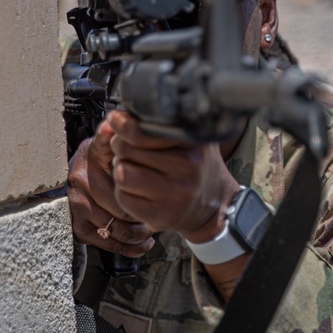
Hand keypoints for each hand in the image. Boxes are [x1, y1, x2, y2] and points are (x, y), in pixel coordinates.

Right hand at [67, 117, 155, 257]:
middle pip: (122, 202)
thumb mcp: (113, 144)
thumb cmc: (105, 161)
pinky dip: (131, 246)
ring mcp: (77, 205)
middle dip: (144, 209)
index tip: (155, 183)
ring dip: (139, 230)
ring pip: (117, 226)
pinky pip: (109, 243)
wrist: (78, 178)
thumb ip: (118, 138)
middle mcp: (80, 179)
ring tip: (152, 227)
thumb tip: (112, 124)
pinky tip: (144, 242)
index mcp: (92, 155)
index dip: (137, 177)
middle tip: (160, 212)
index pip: (115, 163)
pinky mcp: (78, 227)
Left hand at [106, 110, 240, 244]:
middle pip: (127, 149)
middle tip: (129, 148)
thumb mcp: (192, 138)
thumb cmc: (198, 166)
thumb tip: (118, 117)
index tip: (116, 119)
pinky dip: (124, 191)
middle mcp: (187, 169)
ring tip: (134, 168)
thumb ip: (163, 123)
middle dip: (121, 146)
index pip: (143, 131)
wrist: (216, 205)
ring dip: (121, 169)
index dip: (124, 124)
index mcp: (194, 144)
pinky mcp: (162, 216)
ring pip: (122, 173)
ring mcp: (175, 195)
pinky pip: (123, 197)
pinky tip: (138, 189)